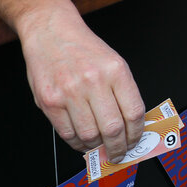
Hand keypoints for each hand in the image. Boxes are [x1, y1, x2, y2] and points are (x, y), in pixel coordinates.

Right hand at [21, 14, 145, 161]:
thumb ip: (123, 92)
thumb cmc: (85, 50)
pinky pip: (67, 133)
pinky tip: (83, 141)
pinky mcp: (49, 101)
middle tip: (119, 153)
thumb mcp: (114, 63)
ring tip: (100, 147)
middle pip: (113, 128)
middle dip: (119, 147)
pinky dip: (78, 143)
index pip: (134, 112)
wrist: (52, 33)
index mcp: (116, 71)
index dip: (137, 134)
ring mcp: (70, 92)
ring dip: (97, 147)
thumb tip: (132, 125)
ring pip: (90, 135)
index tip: (135, 142)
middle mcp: (94, 81)